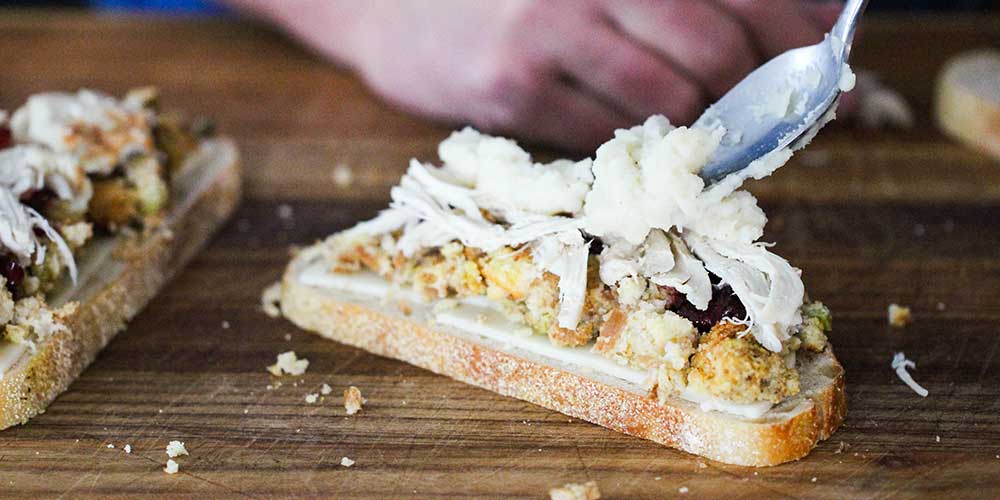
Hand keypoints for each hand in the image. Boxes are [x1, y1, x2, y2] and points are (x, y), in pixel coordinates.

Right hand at [239, 0, 841, 150]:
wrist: (386, 5)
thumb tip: (776, 30)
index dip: (799, 21)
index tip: (830, 54)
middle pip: (714, 40)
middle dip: (762, 85)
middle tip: (777, 108)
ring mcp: (547, 29)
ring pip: (667, 94)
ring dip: (703, 124)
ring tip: (708, 127)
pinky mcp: (512, 86)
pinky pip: (606, 133)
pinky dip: (639, 146)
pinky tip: (642, 139)